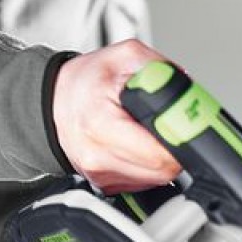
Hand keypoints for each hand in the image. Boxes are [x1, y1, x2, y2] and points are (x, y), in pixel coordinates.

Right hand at [52, 39, 181, 193]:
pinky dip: (147, 165)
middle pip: (162, 171)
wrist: (53, 101)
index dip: (181, 138)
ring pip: (156, 180)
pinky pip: (142, 183)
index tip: (185, 126)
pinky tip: (137, 144)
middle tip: (171, 126)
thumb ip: (161, 70)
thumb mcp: (125, 56)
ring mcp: (100, 175)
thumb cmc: (85, 82)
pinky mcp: (104, 185)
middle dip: (175, 148)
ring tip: (149, 132)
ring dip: (162, 158)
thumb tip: (187, 93)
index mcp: (101, 124)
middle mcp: (97, 156)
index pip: (159, 153)